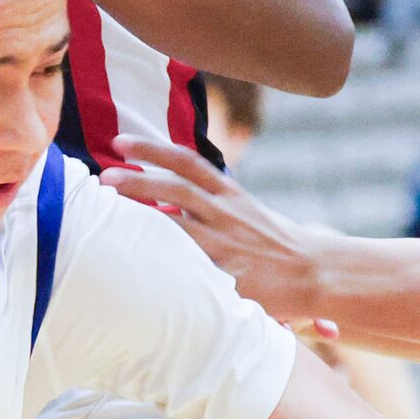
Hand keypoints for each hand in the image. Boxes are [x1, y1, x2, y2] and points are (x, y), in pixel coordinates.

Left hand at [106, 136, 326, 319]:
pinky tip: (133, 263)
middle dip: (136, 180)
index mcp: (232, 194)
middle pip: (174, 188)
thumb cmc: (280, 245)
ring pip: (175, 224)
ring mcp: (225, 244)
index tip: (121, 143)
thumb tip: (173, 200)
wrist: (317, 271)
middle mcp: (226, 213)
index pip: (187, 162)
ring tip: (107, 209)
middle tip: (102, 177)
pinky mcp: (228, 274)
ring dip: (140, 214)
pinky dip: (162, 260)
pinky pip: (189, 265)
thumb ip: (215, 205)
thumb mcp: (250, 214)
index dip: (151, 149)